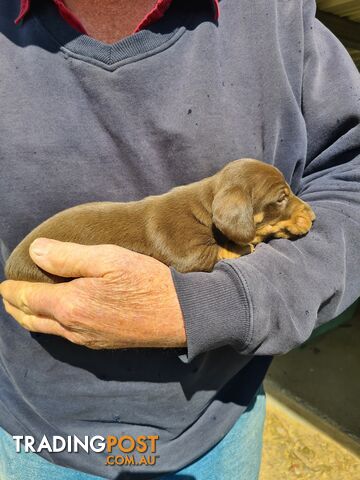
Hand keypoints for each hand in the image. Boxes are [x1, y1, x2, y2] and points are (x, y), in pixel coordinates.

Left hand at [0, 239, 186, 348]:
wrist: (179, 315)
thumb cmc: (146, 282)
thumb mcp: (108, 258)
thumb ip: (67, 256)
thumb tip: (35, 251)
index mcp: (70, 305)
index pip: (25, 298)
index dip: (10, 289)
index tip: (4, 282)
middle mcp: (73, 328)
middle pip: (30, 319)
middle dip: (14, 306)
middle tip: (8, 294)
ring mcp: (86, 339)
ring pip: (46, 330)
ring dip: (30, 317)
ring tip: (26, 305)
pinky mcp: (100, 344)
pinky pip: (64, 336)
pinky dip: (50, 325)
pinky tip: (58, 316)